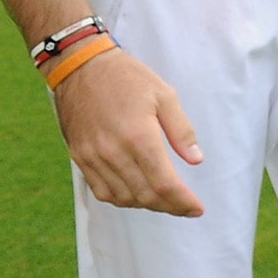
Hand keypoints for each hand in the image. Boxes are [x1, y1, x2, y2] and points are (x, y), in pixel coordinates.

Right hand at [54, 49, 204, 217]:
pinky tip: (136, 193)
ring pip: (122, 197)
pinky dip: (121, 198)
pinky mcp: (80, 157)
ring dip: (146, 204)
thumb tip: (196, 160)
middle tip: (185, 207)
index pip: (164, 183)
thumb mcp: (165, 95)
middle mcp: (113, 152)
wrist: (81, 67)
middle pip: (145, 195)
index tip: (197, 209)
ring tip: (165, 200)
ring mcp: (92, 157)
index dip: (183, 202)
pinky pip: (101, 190)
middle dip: (169, 206)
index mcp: (139, 136)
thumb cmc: (127, 78)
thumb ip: (182, 131)